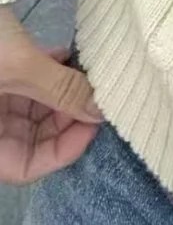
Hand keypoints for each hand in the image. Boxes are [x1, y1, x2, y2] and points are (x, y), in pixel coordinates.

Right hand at [0, 7, 102, 182]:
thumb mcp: (20, 67)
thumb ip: (61, 90)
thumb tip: (101, 111)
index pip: (24, 168)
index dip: (62, 151)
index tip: (94, 123)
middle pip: (32, 139)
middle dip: (67, 117)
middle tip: (97, 93)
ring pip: (34, 111)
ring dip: (63, 92)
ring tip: (87, 72)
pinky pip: (27, 85)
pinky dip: (49, 74)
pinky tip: (67, 56)